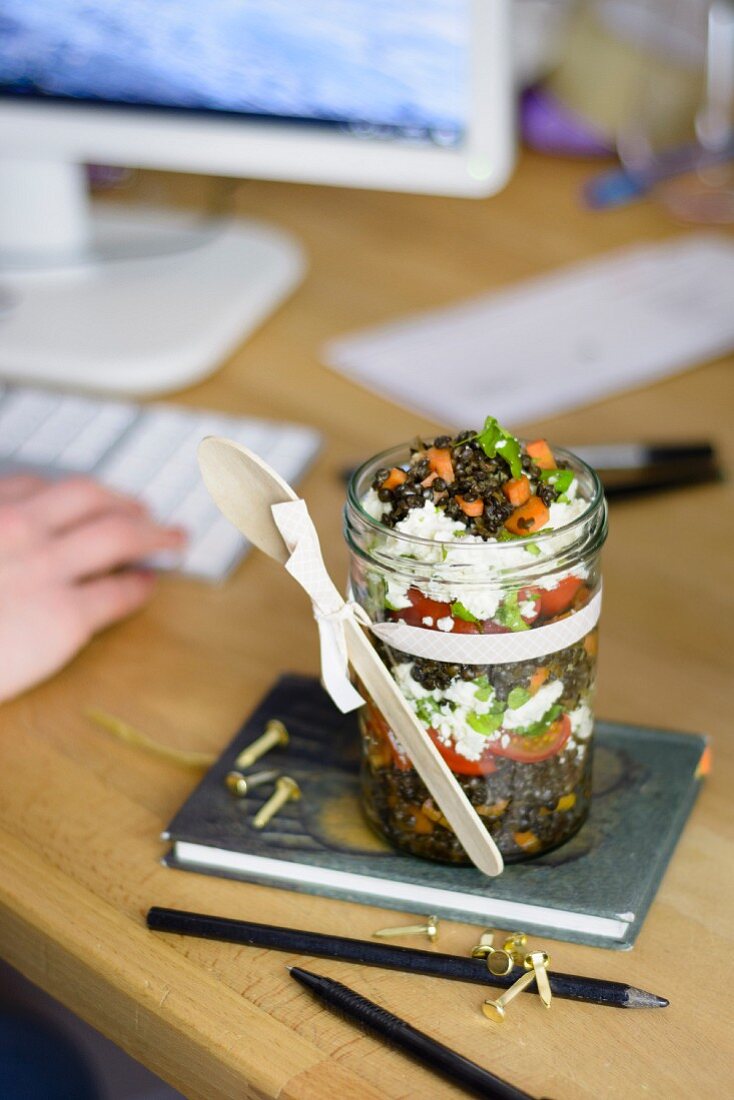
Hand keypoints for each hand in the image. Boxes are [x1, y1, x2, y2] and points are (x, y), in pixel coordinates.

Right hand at [0, 474, 186, 703]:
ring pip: (121, 536)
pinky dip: (140, 585)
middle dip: (125, 501)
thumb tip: (13, 539)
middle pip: (91, 497)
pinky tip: (148, 584)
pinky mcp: (63, 618)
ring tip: (173, 539)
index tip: (91, 500)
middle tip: (146, 511)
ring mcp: (44, 570)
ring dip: (154, 534)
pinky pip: (117, 592)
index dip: (74, 495)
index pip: (39, 487)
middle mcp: (17, 528)